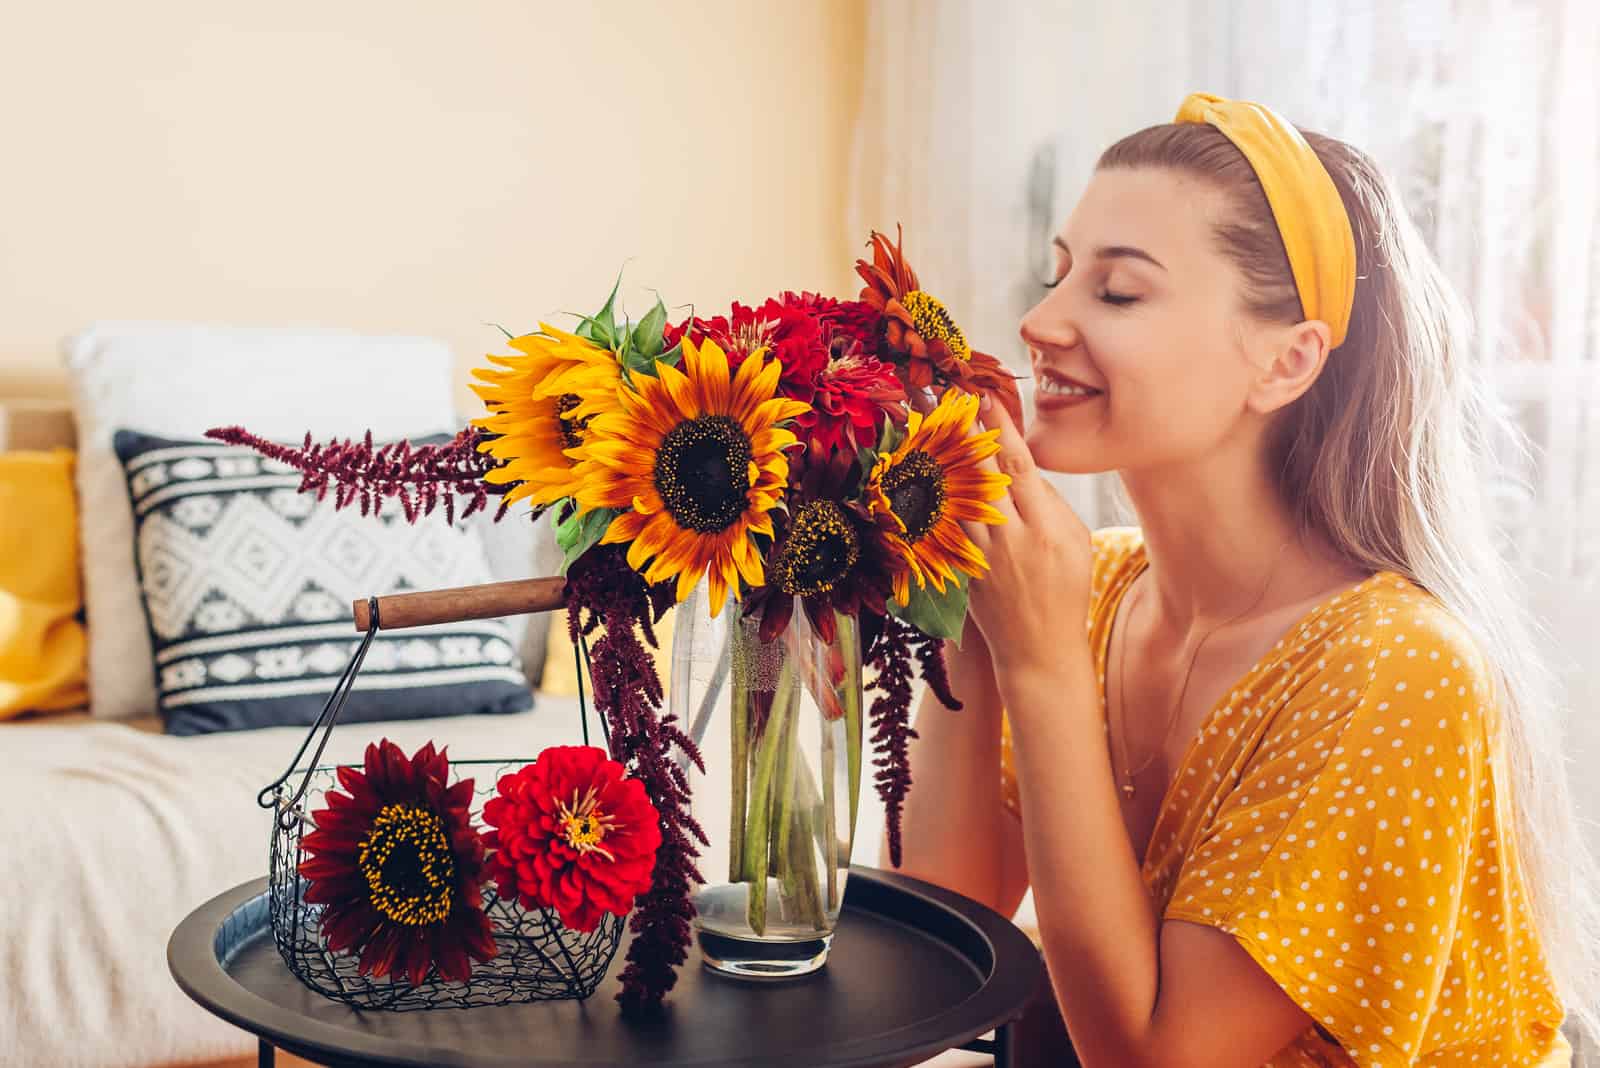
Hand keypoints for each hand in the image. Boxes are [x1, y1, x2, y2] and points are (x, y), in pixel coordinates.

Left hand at [955, 390, 1093, 678]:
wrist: (1038, 650)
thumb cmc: (1066, 590)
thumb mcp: (1077, 541)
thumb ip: (1050, 501)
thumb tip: (1021, 464)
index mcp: (1047, 529)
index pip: (1019, 466)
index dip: (1000, 428)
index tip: (985, 397)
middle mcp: (1010, 540)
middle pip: (978, 473)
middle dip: (962, 431)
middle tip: (946, 395)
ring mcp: (980, 556)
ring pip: (953, 495)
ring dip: (940, 457)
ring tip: (927, 422)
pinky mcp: (960, 569)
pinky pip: (942, 523)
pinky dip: (930, 494)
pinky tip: (919, 469)